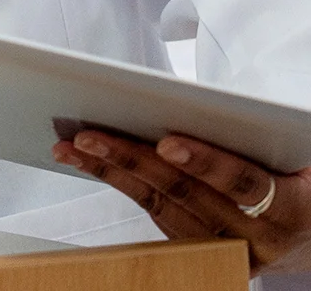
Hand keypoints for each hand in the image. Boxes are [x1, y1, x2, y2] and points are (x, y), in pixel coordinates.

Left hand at [56, 129, 310, 271]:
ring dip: (111, 173)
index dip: (206, 163)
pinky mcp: (200, 255)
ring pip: (161, 206)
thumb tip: (199, 106)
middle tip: (89, 136)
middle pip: (187, 195)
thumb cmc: (297, 179)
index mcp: (291, 208)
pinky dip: (120, 185)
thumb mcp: (292, 159)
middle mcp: (258, 237)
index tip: (168, 141)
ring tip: (73, 145)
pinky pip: (155, 216)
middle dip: (133, 160)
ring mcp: (225, 251)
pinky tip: (90, 164)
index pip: (245, 184)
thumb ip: (256, 141)